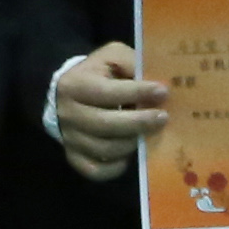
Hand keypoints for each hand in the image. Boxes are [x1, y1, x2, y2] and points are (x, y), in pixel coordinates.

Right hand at [51, 41, 165, 185]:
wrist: (65, 94)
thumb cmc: (96, 73)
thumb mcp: (111, 57)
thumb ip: (131, 64)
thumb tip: (157, 83)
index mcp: (75, 85)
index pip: (108, 93)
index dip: (137, 92)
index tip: (162, 92)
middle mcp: (68, 114)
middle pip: (106, 124)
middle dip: (139, 122)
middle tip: (163, 118)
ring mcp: (70, 138)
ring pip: (105, 149)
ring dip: (132, 143)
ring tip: (148, 133)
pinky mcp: (74, 157)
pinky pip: (96, 171)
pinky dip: (115, 167)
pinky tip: (129, 156)